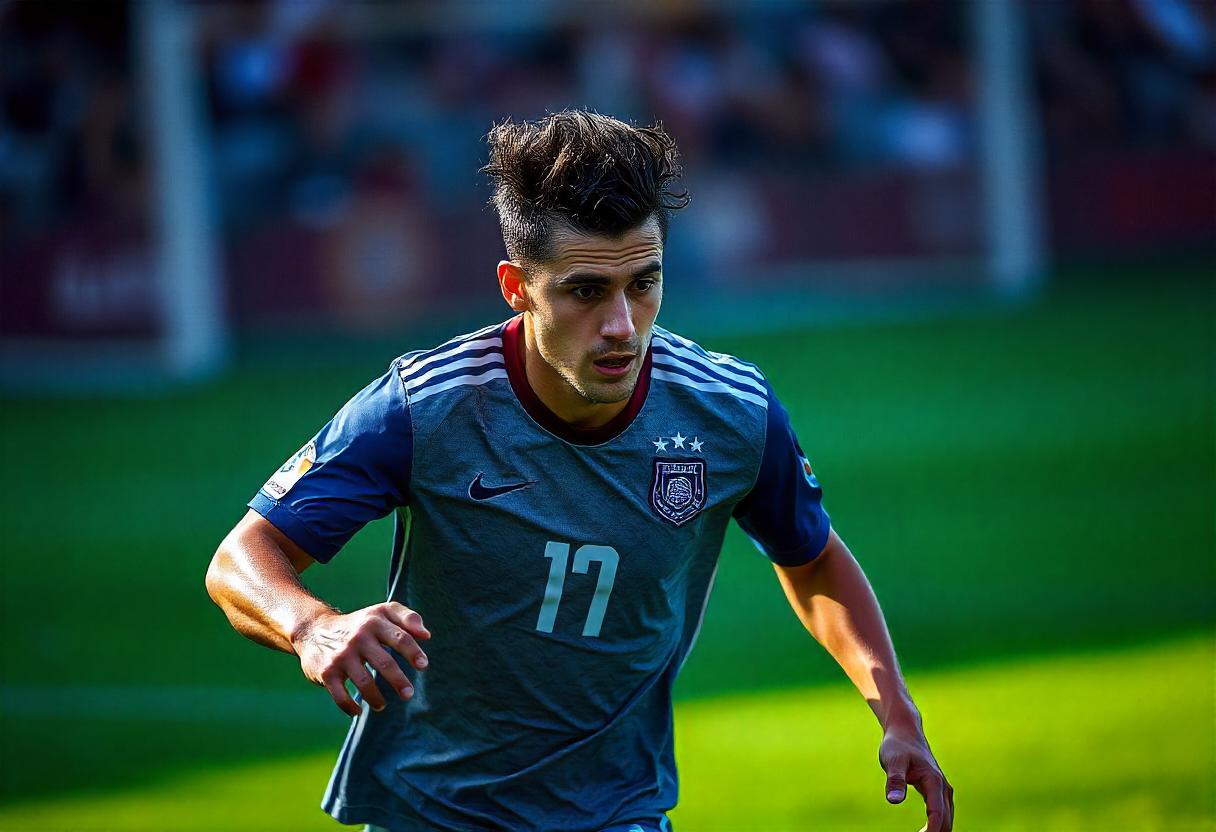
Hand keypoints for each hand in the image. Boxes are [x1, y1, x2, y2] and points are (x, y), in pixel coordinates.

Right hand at [291, 602, 430, 716]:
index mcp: (374, 622)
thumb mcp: (381, 612)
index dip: (413, 652)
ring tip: (382, 706)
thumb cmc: (358, 624)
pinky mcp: (327, 672)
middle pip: (384, 662)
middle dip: (399, 681)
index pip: (400, 637)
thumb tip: (426, 635)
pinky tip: (358, 711)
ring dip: (376, 699)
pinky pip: (340, 695)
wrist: (314, 630)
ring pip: (364, 682)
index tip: (423, 665)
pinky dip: (350, 707)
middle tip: (408, 694)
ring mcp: (342, 656)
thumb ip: (407, 617)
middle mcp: (358, 638)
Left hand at [879, 725, 952, 831]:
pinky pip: (942, 813)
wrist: (905, 731)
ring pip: (947, 818)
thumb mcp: (893, 761)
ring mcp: (942, 790)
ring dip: (938, 831)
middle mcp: (943, 788)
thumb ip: (895, 780)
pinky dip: (937, 824)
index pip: (937, 815)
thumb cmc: (897, 745)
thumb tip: (894, 801)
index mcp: (934, 782)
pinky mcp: (937, 791)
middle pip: (946, 821)